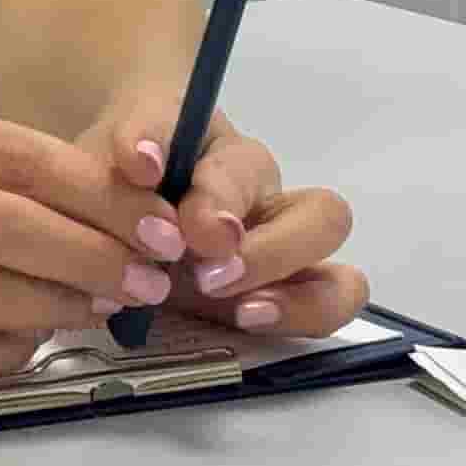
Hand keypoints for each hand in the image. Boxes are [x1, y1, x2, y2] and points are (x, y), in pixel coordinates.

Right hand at [0, 106, 190, 387]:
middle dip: (97, 257)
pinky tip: (35, 341)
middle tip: (149, 278)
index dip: (105, 197)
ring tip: (103, 307)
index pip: (23, 161)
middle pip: (11, 229)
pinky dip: (10, 352)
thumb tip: (114, 215)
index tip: (159, 226)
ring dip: (62, 307)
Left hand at [67, 91, 364, 340]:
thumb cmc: (136, 161)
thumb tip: (143, 160)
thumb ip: (137, 139)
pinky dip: (297, 321)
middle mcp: (272, 206)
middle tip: (210, 277)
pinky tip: (247, 326)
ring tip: (244, 314)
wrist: (124, 195)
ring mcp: (282, 258)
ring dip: (298, 300)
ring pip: (340, 278)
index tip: (183, 232)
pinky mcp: (276, 299)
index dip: (218, 202)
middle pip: (323, 218)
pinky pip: (321, 312)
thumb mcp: (128, 139)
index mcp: (233, 159)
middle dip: (270, 253)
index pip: (241, 173)